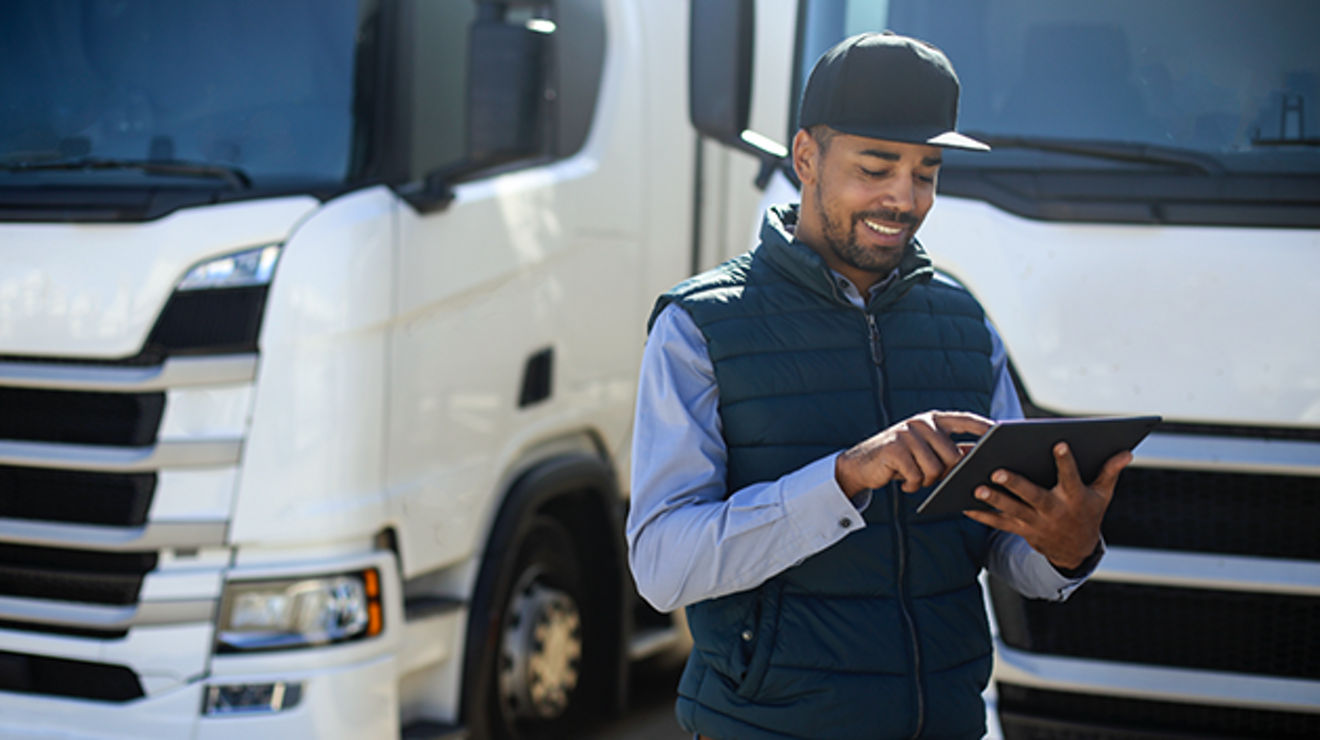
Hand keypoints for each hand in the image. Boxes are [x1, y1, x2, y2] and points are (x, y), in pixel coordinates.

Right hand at [835, 411, 993, 496]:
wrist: (861, 464)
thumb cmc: (901, 460)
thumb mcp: (925, 451)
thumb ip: (949, 450)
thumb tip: (980, 458)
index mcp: (932, 420)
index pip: (965, 420)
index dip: (984, 427)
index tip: (1001, 433)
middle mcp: (921, 423)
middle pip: (952, 455)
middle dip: (945, 473)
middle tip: (929, 477)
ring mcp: (907, 434)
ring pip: (935, 469)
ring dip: (926, 481)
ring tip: (914, 478)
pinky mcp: (894, 449)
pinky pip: (917, 476)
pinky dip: (912, 485)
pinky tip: (903, 481)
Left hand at [963, 443, 1131, 569]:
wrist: (1076, 550)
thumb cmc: (1088, 512)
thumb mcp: (1103, 494)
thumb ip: (1110, 471)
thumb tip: (1127, 451)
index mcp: (1074, 498)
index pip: (1070, 477)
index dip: (1066, 461)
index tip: (1059, 443)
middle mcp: (1053, 511)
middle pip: (1032, 496)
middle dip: (1015, 484)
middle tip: (996, 471)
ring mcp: (1035, 522)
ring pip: (1012, 510)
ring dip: (993, 500)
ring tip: (975, 487)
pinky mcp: (1021, 530)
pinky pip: (999, 523)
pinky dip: (982, 515)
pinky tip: (963, 504)